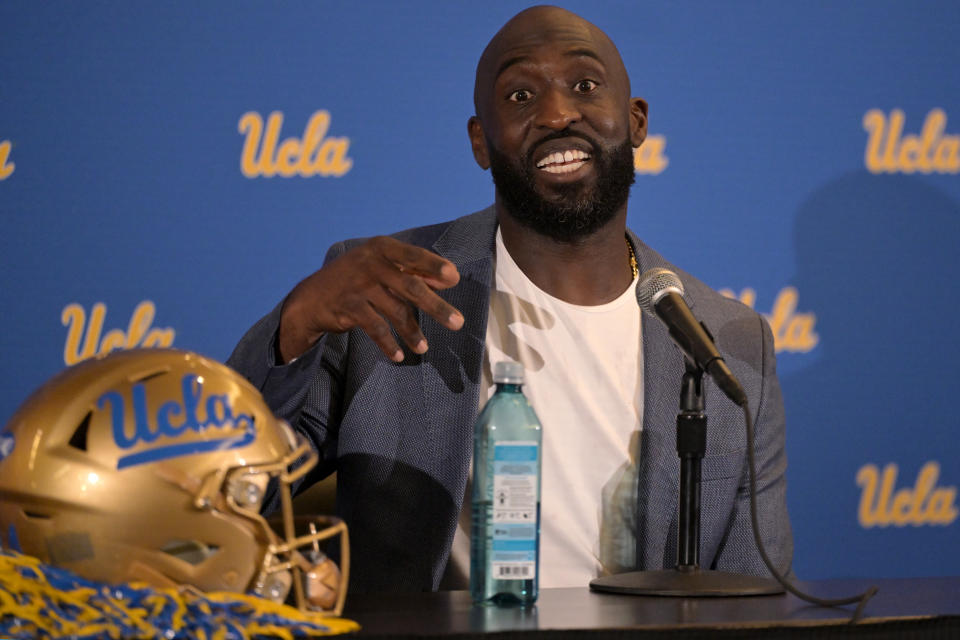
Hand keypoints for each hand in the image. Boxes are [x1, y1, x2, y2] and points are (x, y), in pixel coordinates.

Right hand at [278, 236, 463, 362]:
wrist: (312, 297)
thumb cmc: (357, 278)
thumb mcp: (381, 266)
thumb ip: (413, 270)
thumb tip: (450, 279)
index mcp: (382, 247)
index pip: (414, 255)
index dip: (434, 266)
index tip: (454, 278)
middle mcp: (371, 263)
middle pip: (411, 286)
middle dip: (436, 306)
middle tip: (458, 322)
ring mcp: (359, 285)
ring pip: (396, 311)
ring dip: (412, 332)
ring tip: (423, 348)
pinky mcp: (349, 307)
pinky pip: (376, 329)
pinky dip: (388, 344)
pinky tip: (398, 355)